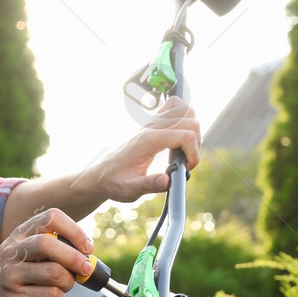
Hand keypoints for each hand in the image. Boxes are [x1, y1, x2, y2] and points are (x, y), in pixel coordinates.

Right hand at [0, 208, 94, 296]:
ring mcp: (12, 274)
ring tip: (65, 284)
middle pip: (51, 245)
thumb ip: (47, 247)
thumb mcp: (18, 247)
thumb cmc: (2, 269)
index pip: (51, 218)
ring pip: (55, 273)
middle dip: (76, 258)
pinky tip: (53, 295)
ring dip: (69, 281)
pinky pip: (50, 295)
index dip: (75, 231)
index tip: (86, 246)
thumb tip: (84, 255)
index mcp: (20, 234)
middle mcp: (14, 251)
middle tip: (85, 268)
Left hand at [84, 97, 200, 203]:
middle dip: (196, 141)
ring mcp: (151, 123)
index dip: (194, 153)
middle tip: (186, 160)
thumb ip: (148, 185)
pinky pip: (173, 106)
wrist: (101, 175)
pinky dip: (183, 117)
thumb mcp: (130, 189)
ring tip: (184, 150)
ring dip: (193, 128)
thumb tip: (167, 181)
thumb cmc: (115, 182)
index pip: (185, 135)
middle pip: (189, 119)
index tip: (186, 169)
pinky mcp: (151, 124)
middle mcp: (151, 127)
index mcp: (148, 141)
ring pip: (184, 109)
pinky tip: (179, 136)